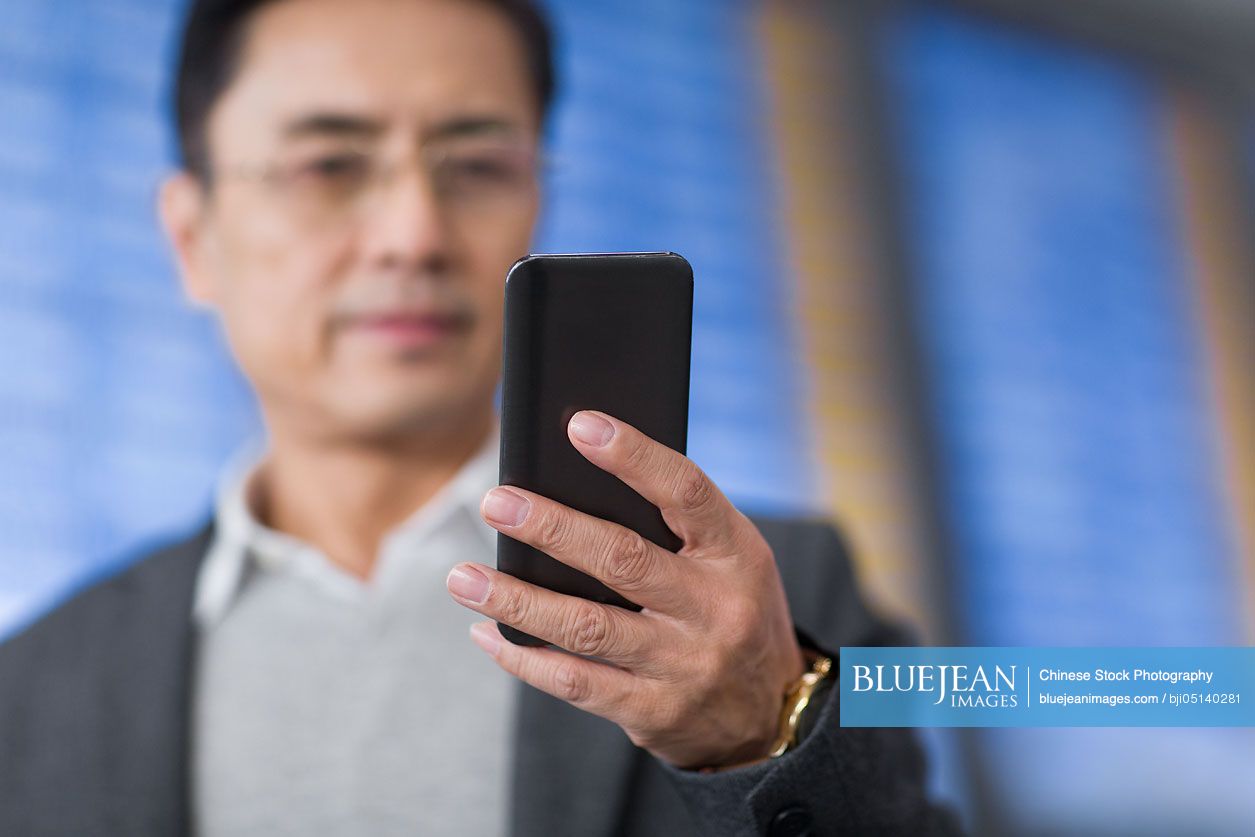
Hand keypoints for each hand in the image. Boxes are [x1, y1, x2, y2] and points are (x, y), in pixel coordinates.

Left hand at [445, 410, 805, 769]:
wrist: (769, 712)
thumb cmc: (731, 609)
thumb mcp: (731, 560)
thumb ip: (672, 525)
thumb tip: (571, 481)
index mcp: (737, 554)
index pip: (686, 492)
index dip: (634, 456)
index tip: (581, 426)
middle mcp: (715, 608)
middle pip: (622, 559)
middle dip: (552, 528)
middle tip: (496, 503)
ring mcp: (684, 663)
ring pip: (586, 626)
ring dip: (516, 600)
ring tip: (464, 576)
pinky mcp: (652, 710)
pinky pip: (575, 683)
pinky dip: (523, 657)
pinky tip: (488, 633)